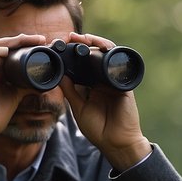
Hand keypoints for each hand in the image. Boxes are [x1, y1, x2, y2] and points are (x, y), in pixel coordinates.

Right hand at [0, 33, 48, 144]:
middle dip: (20, 40)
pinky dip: (3, 48)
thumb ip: (22, 84)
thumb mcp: (13, 95)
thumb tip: (39, 80)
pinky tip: (16, 50)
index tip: (38, 44)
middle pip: (0, 45)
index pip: (4, 52)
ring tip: (31, 40)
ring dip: (13, 40)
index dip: (20, 46)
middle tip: (40, 39)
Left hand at [60, 32, 151, 169]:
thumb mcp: (78, 109)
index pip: (80, 65)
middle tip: (69, 37)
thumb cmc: (98, 129)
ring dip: (95, 44)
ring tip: (83, 38)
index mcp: (90, 86)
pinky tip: (101, 47)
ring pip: (105, 55)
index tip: (59, 46)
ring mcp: (113, 80)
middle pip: (92, 56)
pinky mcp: (123, 83)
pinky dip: (110, 53)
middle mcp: (102, 80)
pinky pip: (117, 63)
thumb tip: (60, 75)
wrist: (116, 142)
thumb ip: (70, 92)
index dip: (71, 55)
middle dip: (82, 44)